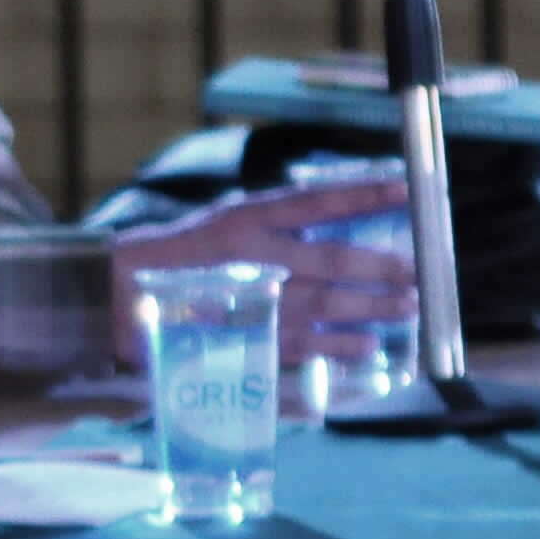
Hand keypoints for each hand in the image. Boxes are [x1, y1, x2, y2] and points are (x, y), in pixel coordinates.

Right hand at [109, 176, 420, 368]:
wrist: (123, 297)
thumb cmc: (185, 257)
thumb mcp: (226, 222)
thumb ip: (277, 223)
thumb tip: (340, 220)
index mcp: (246, 221)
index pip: (316, 202)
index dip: (363, 195)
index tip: (404, 189)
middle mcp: (252, 259)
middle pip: (333, 261)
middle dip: (380, 266)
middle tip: (416, 271)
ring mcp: (251, 302)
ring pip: (326, 306)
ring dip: (371, 309)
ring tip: (405, 309)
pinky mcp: (246, 338)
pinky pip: (303, 345)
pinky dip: (339, 348)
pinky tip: (369, 348)